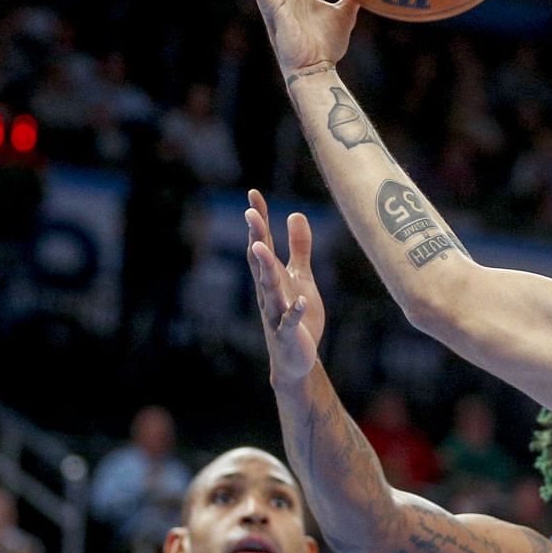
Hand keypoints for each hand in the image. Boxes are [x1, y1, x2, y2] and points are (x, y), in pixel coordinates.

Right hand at [247, 189, 325, 388]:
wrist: (295, 358)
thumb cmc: (296, 315)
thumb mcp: (300, 276)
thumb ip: (299, 247)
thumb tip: (294, 213)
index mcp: (271, 276)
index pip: (262, 243)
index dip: (259, 220)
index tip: (254, 194)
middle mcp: (268, 291)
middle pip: (260, 261)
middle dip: (255, 237)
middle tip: (250, 213)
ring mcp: (276, 312)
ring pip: (269, 288)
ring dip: (265, 268)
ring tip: (261, 248)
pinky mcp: (288, 333)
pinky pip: (290, 320)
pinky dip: (295, 310)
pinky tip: (301, 300)